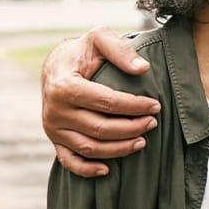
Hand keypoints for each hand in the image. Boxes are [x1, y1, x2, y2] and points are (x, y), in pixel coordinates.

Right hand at [40, 26, 160, 177]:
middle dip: (132, 128)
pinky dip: (87, 170)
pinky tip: (108, 170)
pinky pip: (69, 161)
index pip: (107, 102)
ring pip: (90, 148)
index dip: (134, 106)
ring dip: (119, 149)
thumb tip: (142, 69)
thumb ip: (120, 49)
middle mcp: (55, 110)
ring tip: (142, 141)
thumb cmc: (82, 51)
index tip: (156, 106)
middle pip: (101, 128)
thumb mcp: (99, 38)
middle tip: (153, 123)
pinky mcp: (54, 139)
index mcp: (64, 86)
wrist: (56, 65)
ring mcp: (53, 127)